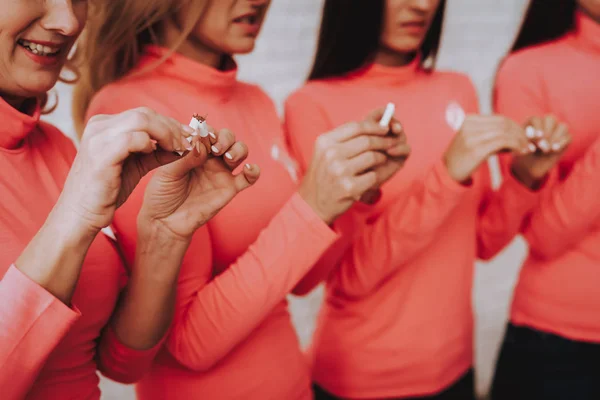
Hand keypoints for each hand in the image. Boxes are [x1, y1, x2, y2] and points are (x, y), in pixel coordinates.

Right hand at [58, 107, 195, 235]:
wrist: (80, 214)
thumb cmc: (106, 191)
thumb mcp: (135, 166)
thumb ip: (155, 152)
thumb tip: (183, 146)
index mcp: (105, 125)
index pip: (144, 114)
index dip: (170, 124)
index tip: (188, 137)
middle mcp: (99, 126)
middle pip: (145, 113)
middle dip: (172, 127)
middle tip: (188, 143)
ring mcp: (98, 138)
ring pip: (141, 120)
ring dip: (166, 133)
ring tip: (178, 148)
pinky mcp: (101, 154)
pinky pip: (132, 138)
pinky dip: (150, 144)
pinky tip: (157, 153)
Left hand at [138, 126, 259, 240]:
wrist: (165, 221)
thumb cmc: (162, 194)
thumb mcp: (167, 171)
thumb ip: (185, 157)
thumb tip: (201, 144)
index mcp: (193, 149)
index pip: (207, 131)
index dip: (208, 131)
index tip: (201, 137)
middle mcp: (210, 158)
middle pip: (227, 137)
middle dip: (225, 138)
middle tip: (215, 148)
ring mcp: (221, 172)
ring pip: (240, 151)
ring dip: (237, 149)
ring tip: (227, 157)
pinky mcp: (230, 188)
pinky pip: (249, 178)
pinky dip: (254, 170)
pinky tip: (249, 169)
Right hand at [299, 108, 407, 223]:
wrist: (312, 203)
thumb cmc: (323, 175)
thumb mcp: (325, 152)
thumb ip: (344, 138)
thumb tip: (373, 125)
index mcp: (325, 142)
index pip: (356, 127)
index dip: (374, 126)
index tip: (385, 128)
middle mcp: (330, 154)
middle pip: (367, 141)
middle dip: (383, 141)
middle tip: (391, 144)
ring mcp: (339, 171)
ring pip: (373, 157)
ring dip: (381, 158)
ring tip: (381, 160)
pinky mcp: (349, 187)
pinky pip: (373, 176)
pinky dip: (376, 175)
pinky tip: (371, 177)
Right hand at [444, 115, 532, 182]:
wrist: (449, 172)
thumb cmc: (465, 157)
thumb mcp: (476, 140)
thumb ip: (492, 134)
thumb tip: (518, 133)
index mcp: (469, 120)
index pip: (500, 119)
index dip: (515, 127)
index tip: (524, 137)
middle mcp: (470, 125)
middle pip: (504, 124)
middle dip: (520, 133)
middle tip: (529, 143)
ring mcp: (472, 137)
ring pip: (505, 132)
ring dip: (520, 140)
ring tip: (526, 149)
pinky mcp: (476, 149)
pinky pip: (503, 142)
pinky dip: (515, 146)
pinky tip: (519, 152)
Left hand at [511, 115, 570, 187]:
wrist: (532, 164)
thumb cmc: (525, 152)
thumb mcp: (522, 147)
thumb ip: (527, 142)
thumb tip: (537, 140)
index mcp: (532, 122)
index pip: (536, 119)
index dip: (537, 127)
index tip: (537, 137)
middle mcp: (546, 122)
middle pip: (551, 119)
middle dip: (547, 131)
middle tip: (541, 144)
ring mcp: (557, 129)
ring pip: (562, 126)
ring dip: (555, 137)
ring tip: (547, 149)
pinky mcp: (565, 138)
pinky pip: (568, 136)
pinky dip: (562, 142)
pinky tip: (554, 149)